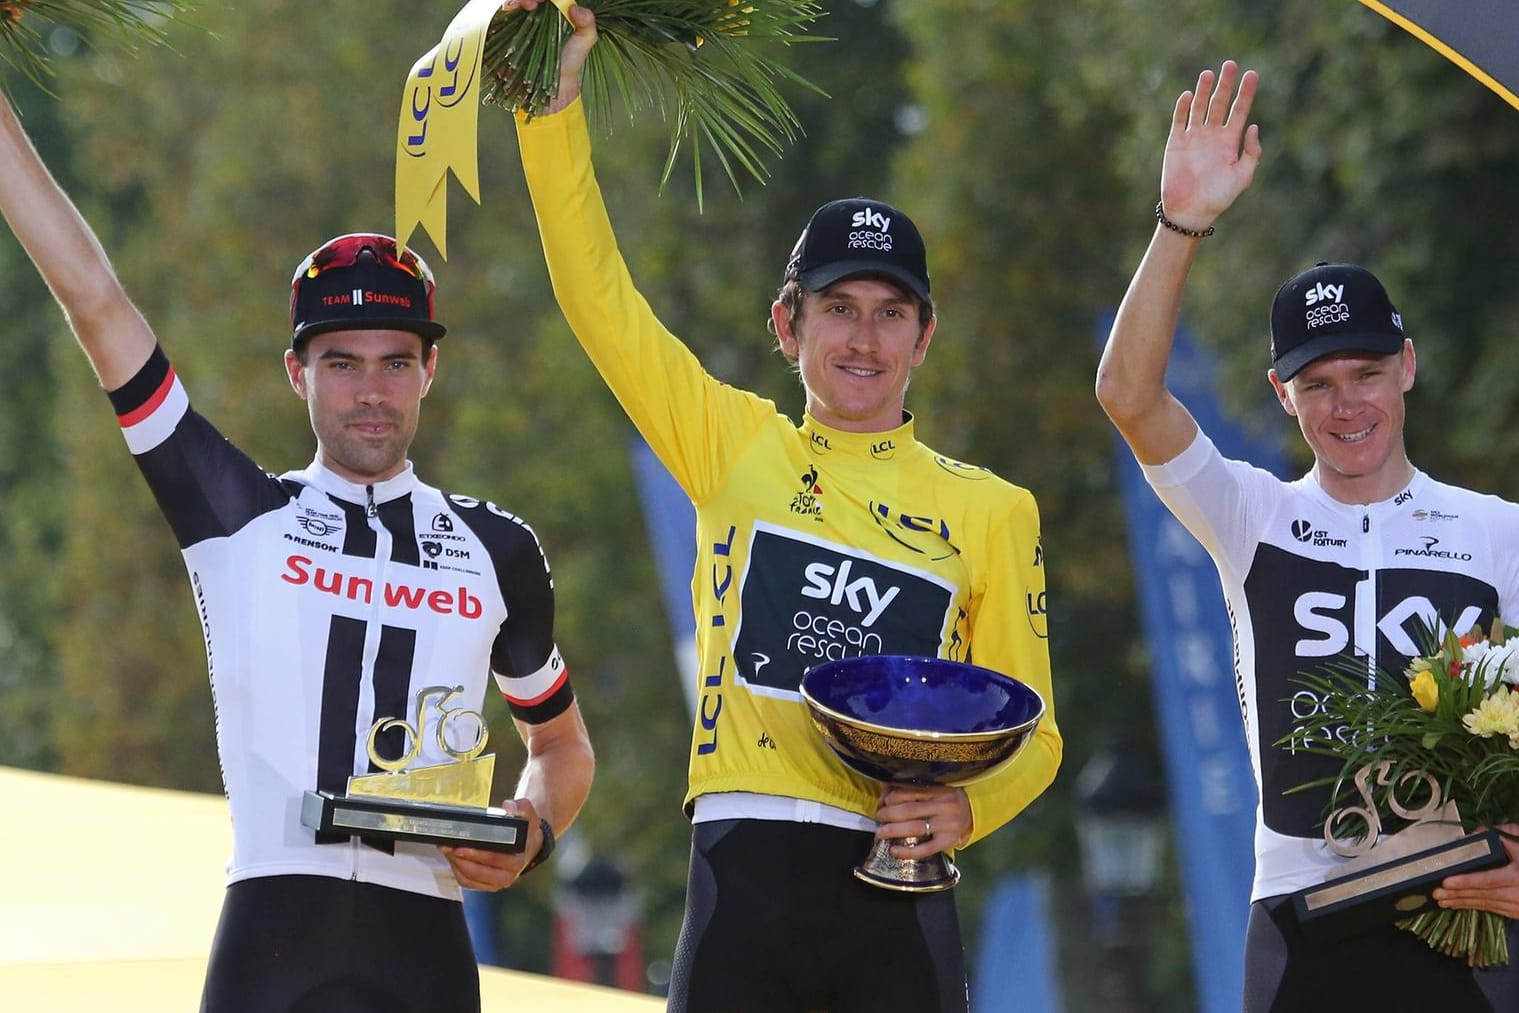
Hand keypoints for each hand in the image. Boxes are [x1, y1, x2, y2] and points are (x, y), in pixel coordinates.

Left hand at [438, 799, 541, 891]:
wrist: (527, 844)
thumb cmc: (524, 830)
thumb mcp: (526, 813)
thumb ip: (520, 807)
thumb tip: (508, 808)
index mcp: (518, 859)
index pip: (496, 859)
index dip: (477, 854)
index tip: (461, 847)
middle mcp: (509, 874)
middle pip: (479, 871)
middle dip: (461, 859)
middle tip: (448, 846)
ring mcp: (497, 882)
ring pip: (470, 878)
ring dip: (456, 865)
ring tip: (447, 849)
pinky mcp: (487, 885)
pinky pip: (467, 882)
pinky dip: (457, 871)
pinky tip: (452, 858)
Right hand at [501, 1, 597, 114]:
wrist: (553, 82)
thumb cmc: (570, 60)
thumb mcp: (584, 42)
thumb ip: (587, 24)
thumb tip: (576, 8)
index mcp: (554, 7)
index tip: (538, 1)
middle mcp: (538, 10)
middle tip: (526, 4)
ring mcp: (522, 20)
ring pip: (513, 2)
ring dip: (512, 1)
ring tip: (512, 6)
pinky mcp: (510, 30)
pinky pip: (503, 17)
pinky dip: (502, 13)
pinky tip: (505, 13)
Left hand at [875, 784, 972, 859]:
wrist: (971, 813)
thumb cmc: (946, 799)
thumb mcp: (935, 788)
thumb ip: (913, 789)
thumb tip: (884, 796)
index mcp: (941, 788)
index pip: (910, 791)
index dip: (892, 797)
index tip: (883, 801)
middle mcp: (946, 806)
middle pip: (910, 810)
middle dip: (889, 814)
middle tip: (879, 817)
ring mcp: (948, 825)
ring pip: (915, 828)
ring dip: (893, 831)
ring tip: (880, 833)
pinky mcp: (948, 841)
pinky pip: (926, 849)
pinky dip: (908, 852)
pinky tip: (894, 851)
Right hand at [1159, 60, 1261, 233]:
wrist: (1190, 211)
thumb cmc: (1218, 197)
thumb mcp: (1243, 176)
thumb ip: (1251, 152)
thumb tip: (1253, 126)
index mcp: (1230, 142)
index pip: (1240, 111)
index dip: (1246, 93)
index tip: (1252, 75)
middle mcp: (1212, 136)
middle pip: (1220, 104)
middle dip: (1226, 85)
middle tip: (1231, 64)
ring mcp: (1193, 138)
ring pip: (1200, 108)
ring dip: (1205, 91)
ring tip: (1209, 73)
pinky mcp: (1176, 143)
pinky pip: (1179, 121)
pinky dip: (1182, 108)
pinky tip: (1189, 95)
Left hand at [1432, 824, 1518, 917]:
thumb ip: (1503, 834)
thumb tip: (1477, 833)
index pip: (1489, 879)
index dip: (1467, 881)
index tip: (1447, 881)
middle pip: (1484, 895)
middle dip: (1459, 894)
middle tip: (1436, 892)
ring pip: (1488, 904)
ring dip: (1463, 903)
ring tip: (1441, 900)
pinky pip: (1495, 909)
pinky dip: (1476, 906)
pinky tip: (1460, 904)